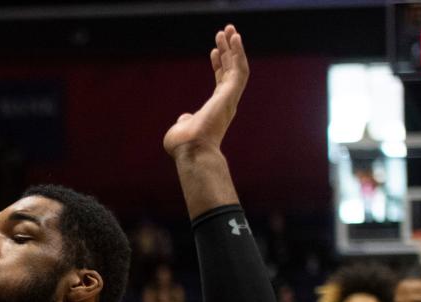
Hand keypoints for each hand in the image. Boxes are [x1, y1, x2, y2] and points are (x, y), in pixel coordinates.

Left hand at [163, 25, 248, 158]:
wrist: (192, 152)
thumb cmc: (184, 146)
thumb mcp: (181, 129)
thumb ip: (185, 120)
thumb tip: (185, 117)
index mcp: (216, 109)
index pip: (220, 82)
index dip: (218, 65)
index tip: (214, 51)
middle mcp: (226, 102)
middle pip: (230, 71)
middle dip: (229, 51)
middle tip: (226, 32)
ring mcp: (229, 98)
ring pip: (237, 67)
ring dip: (235, 47)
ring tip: (229, 29)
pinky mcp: (231, 94)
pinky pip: (239, 69)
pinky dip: (238, 52)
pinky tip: (235, 37)